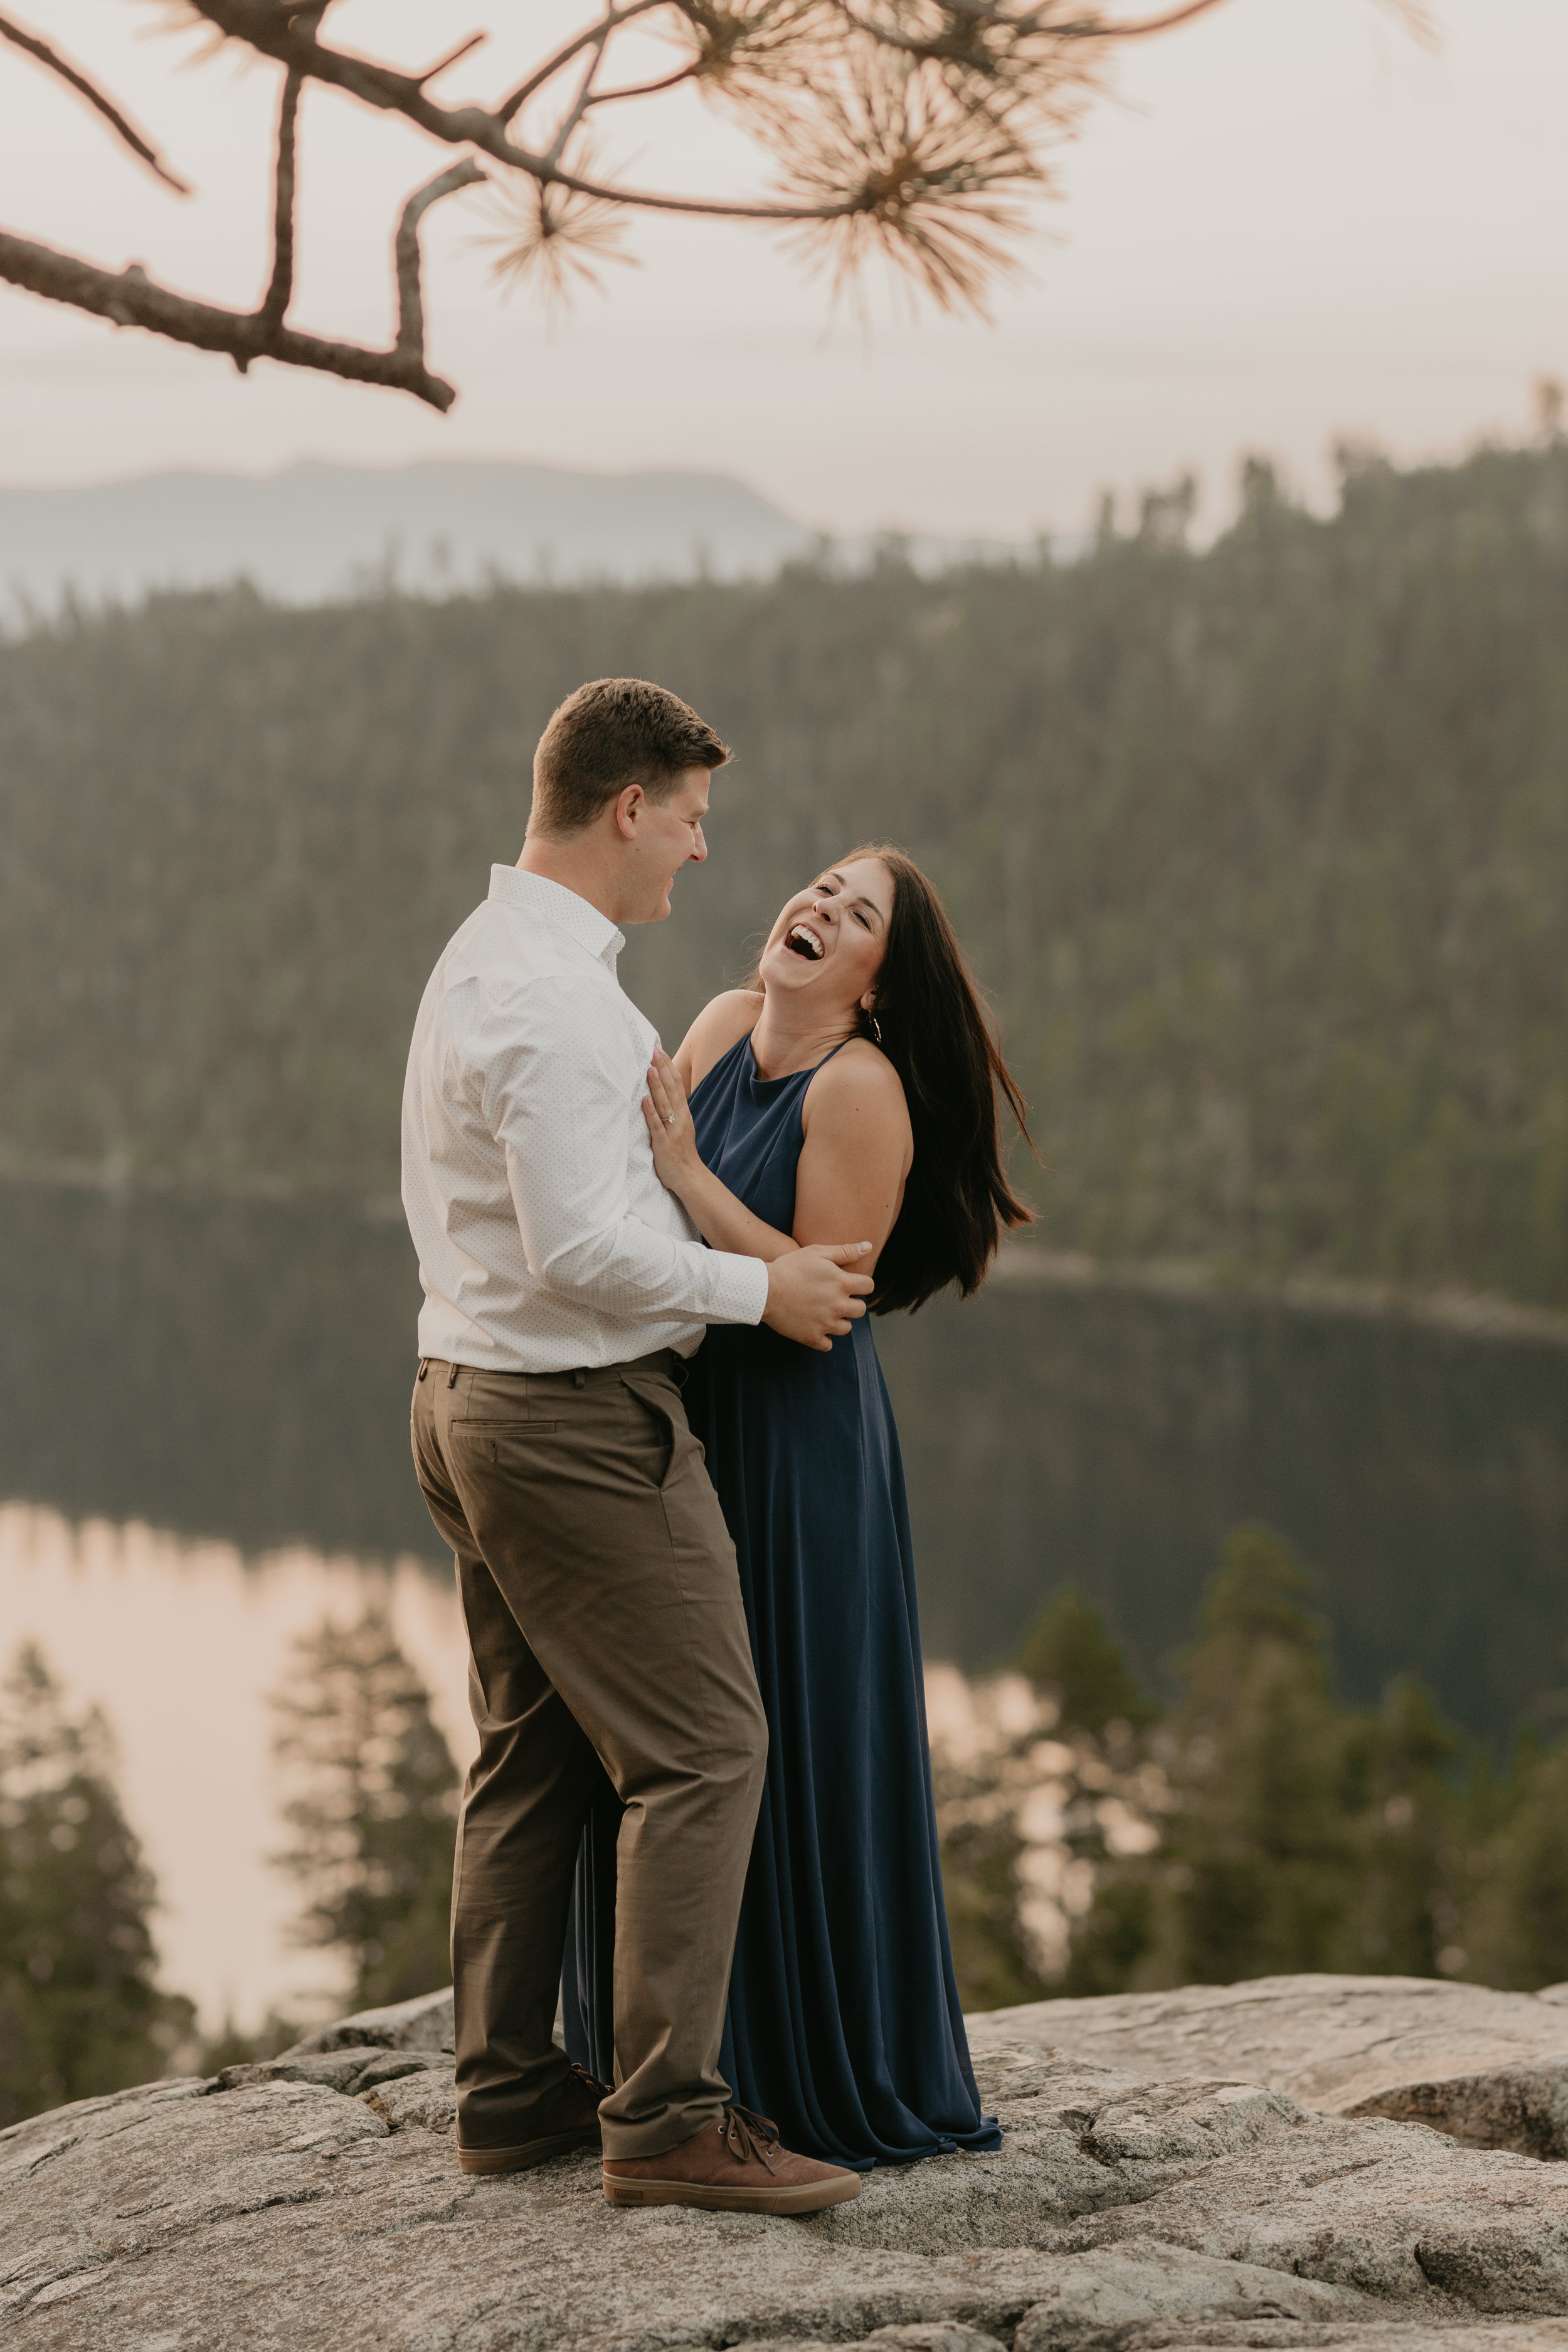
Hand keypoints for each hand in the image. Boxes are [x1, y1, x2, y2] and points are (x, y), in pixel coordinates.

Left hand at [641, 1049, 702, 1194]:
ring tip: (649, 1068)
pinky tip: (644, 1100)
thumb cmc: (681, 1154)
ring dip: (656, 1085)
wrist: (690, 1177)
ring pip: (664, 1104)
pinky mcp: (664, 1143)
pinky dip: (650, 1112)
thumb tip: (661, 1093)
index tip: (659, 1050)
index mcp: (682, 1113)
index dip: (668, 1066)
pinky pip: (656, 1126)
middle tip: (653, 1050)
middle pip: (671, 1088)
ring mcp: (672, 1130)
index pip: (676, 1084)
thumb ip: (672, 1110)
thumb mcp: (680, 1127)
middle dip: (662, 1068)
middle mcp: (679, 1118)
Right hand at [762, 1243, 874, 1352]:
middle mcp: (839, 1306)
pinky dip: (823, 1337)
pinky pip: (828, 1344)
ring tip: (824, 1312)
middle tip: (835, 1299)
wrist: (764, 1289)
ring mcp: (826, 1324)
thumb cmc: (790, 1267)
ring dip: (839, 1321)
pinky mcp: (812, 1337)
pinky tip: (815, 1326)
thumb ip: (846, 1251)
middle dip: (852, 1304)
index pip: (869, 1287)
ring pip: (846, 1328)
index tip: (849, 1284)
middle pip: (860, 1310)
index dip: (861, 1284)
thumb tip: (868, 1247)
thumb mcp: (817, 1252)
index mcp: (843, 1283)